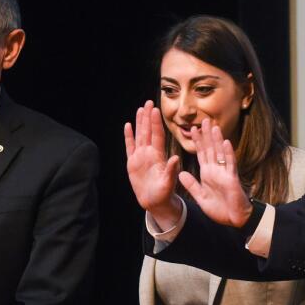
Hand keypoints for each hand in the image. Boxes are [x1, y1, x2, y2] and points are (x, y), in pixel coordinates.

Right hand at [124, 102, 182, 228]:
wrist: (155, 203)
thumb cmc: (164, 194)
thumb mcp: (169, 183)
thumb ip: (171, 171)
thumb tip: (176, 159)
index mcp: (159, 156)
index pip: (157, 135)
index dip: (156, 123)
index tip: (156, 110)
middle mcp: (150, 153)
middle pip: (148, 131)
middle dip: (148, 117)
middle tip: (149, 102)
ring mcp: (141, 157)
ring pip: (140, 136)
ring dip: (140, 123)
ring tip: (140, 109)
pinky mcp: (132, 163)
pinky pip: (130, 147)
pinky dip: (128, 136)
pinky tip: (128, 125)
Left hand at [177, 118, 254, 227]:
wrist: (235, 219)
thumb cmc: (220, 209)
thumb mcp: (201, 197)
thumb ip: (192, 185)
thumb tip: (181, 173)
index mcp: (208, 174)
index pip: (201, 154)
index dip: (197, 142)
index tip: (193, 129)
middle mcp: (216, 170)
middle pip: (211, 149)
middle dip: (207, 135)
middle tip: (204, 120)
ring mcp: (225, 173)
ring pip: (220, 153)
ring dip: (217, 140)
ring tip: (213, 126)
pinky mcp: (232, 179)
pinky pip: (230, 164)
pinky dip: (228, 153)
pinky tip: (225, 143)